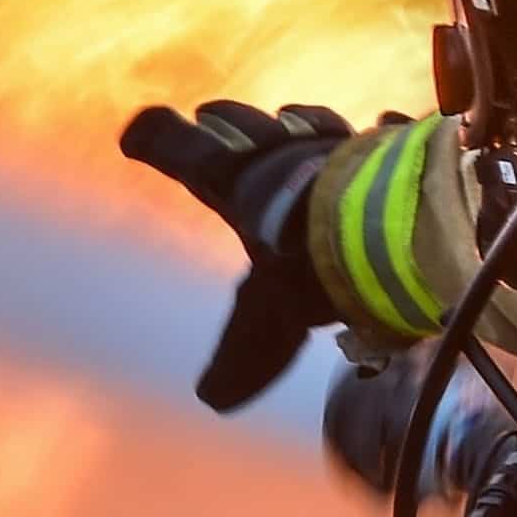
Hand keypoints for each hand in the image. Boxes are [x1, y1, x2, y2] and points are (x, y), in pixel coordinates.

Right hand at [120, 101, 358, 410]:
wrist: (385, 229)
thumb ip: (240, 357)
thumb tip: (213, 397)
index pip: (180, 153)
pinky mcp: (382, 150)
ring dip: (291, 125)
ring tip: (289, 121)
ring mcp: (334, 147)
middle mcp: (282, 157)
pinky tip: (382, 122)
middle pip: (238, 126)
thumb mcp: (263, 327)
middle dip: (221, 124)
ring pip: (302, 122)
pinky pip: (375, 133)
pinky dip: (373, 132)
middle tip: (207, 118)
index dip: (156, 140)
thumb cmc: (310, 269)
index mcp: (238, 189)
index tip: (131, 136)